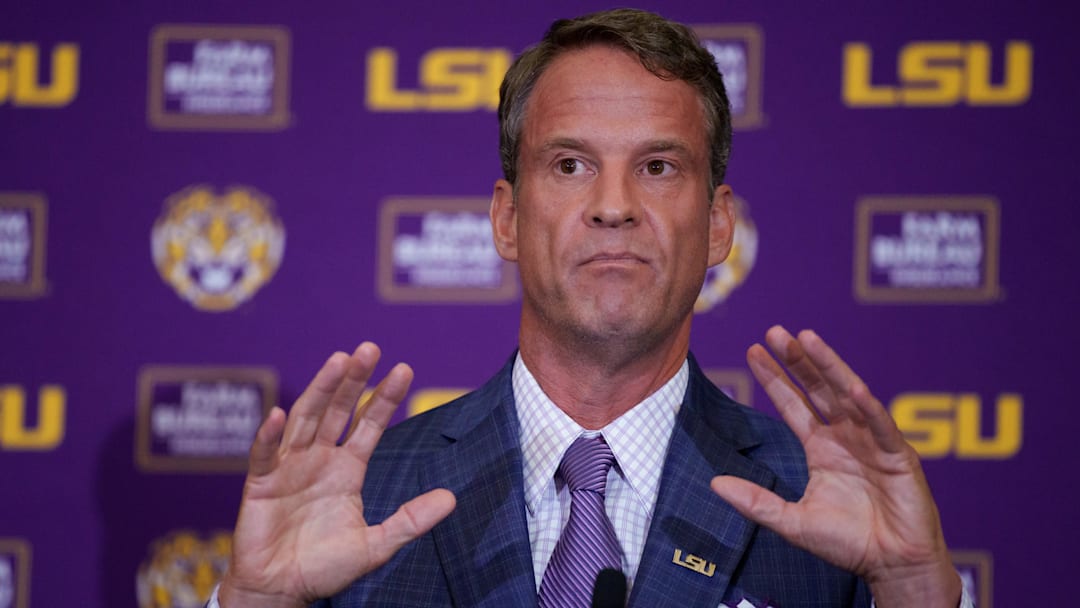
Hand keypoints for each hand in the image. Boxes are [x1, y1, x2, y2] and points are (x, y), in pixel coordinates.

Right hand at [218, 343, 455, 607]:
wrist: (281, 591)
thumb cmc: (325, 568)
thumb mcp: (376, 545)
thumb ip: (411, 521)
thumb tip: (452, 498)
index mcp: (347, 469)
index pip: (368, 424)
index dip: (384, 398)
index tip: (404, 369)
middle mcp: (319, 459)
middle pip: (338, 410)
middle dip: (353, 379)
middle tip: (369, 348)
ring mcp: (288, 467)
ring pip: (305, 419)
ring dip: (320, 390)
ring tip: (337, 361)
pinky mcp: (259, 485)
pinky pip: (263, 456)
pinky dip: (268, 436)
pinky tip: (277, 414)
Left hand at [710, 326, 960, 607]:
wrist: (893, 566)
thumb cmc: (847, 543)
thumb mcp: (792, 522)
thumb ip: (755, 502)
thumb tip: (713, 484)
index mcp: (822, 447)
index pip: (793, 403)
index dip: (774, 378)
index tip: (752, 351)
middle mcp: (846, 436)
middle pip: (818, 389)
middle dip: (797, 360)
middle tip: (774, 331)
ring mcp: (873, 442)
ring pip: (848, 395)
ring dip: (829, 366)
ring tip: (807, 339)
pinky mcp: (899, 456)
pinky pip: (882, 427)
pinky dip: (870, 408)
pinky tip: (854, 388)